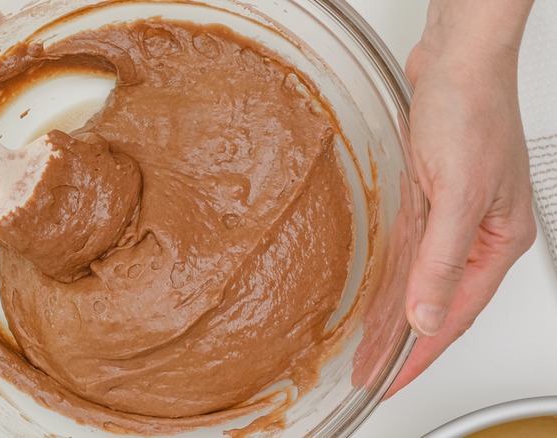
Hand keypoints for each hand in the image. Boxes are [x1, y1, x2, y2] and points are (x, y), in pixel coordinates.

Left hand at [388, 0, 535, 394]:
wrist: (455, 62)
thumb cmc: (471, 113)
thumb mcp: (458, 196)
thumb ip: (442, 261)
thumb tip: (426, 315)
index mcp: (496, 242)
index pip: (455, 314)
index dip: (422, 353)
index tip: (392, 379)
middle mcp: (474, 235)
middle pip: (433, 303)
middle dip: (401, 343)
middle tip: (370, 373)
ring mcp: (448, 218)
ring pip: (416, 281)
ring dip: (391, 315)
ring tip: (365, 348)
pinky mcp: (424, 198)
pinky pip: (404, 253)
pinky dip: (389, 279)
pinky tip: (374, 299)